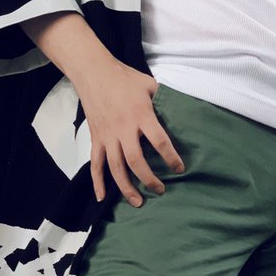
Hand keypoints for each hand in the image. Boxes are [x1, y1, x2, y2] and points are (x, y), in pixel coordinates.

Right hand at [78, 65, 184, 206]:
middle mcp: (123, 129)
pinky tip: (102, 198)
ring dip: (126, 187)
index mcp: (140, 115)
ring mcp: (107, 136)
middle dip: (149, 179)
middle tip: (161, 190)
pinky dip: (97, 182)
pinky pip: (95, 164)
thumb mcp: (149, 84)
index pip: (159, 141)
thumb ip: (164, 99)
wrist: (94, 73)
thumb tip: (182, 109)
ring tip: (138, 202)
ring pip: (115, 168)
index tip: (179, 168)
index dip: (171, 157)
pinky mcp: (95, 139)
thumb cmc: (124, 78)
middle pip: (136, 161)